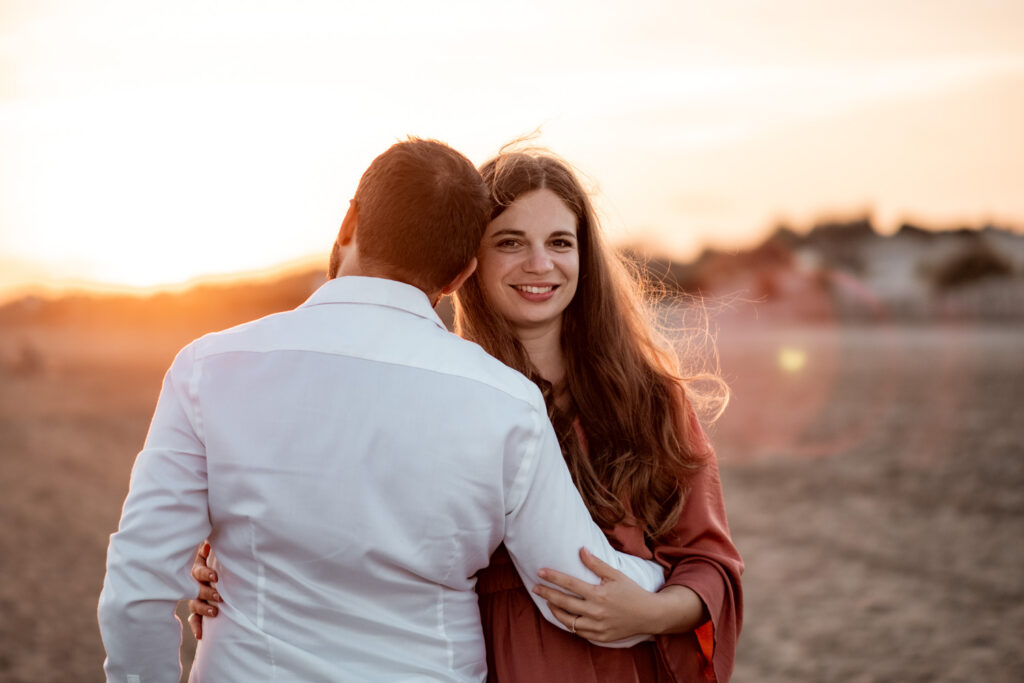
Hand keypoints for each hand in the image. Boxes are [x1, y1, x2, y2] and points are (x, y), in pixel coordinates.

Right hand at [187, 541, 221, 639]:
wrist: (202, 569)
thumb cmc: (210, 556)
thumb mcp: (208, 551)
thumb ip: (206, 549)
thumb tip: (208, 544)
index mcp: (196, 568)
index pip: (198, 571)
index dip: (205, 573)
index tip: (215, 576)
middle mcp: (192, 583)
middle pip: (196, 589)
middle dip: (207, 593)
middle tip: (219, 596)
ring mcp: (193, 597)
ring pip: (195, 604)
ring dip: (204, 608)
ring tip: (215, 612)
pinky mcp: (196, 609)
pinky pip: (194, 619)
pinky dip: (197, 626)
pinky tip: (200, 635)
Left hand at [534, 547, 705, 641]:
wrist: (649, 615)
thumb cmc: (632, 592)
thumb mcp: (616, 575)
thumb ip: (596, 564)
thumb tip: (581, 550)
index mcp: (599, 594)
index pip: (570, 584)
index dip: (553, 577)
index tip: (540, 572)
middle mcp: (596, 612)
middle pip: (563, 602)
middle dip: (546, 594)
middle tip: (535, 587)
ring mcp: (597, 626)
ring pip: (567, 621)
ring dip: (554, 610)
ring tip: (547, 602)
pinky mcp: (599, 636)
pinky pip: (578, 631)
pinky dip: (568, 623)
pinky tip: (563, 615)